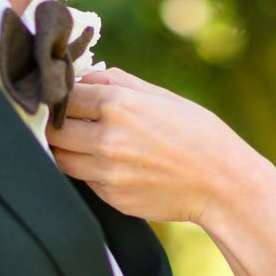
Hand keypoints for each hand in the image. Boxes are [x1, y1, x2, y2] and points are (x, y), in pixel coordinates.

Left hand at [51, 68, 266, 226]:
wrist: (222, 184)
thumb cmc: (199, 134)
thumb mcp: (162, 96)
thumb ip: (118, 82)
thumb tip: (86, 78)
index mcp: (118, 104)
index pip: (64, 96)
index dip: (63, 97)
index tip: (68, 100)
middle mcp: (107, 138)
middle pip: (53, 130)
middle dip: (57, 125)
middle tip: (71, 123)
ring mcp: (107, 171)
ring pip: (62, 158)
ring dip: (68, 150)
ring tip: (88, 144)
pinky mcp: (112, 196)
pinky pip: (84, 180)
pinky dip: (89, 171)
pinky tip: (113, 166)